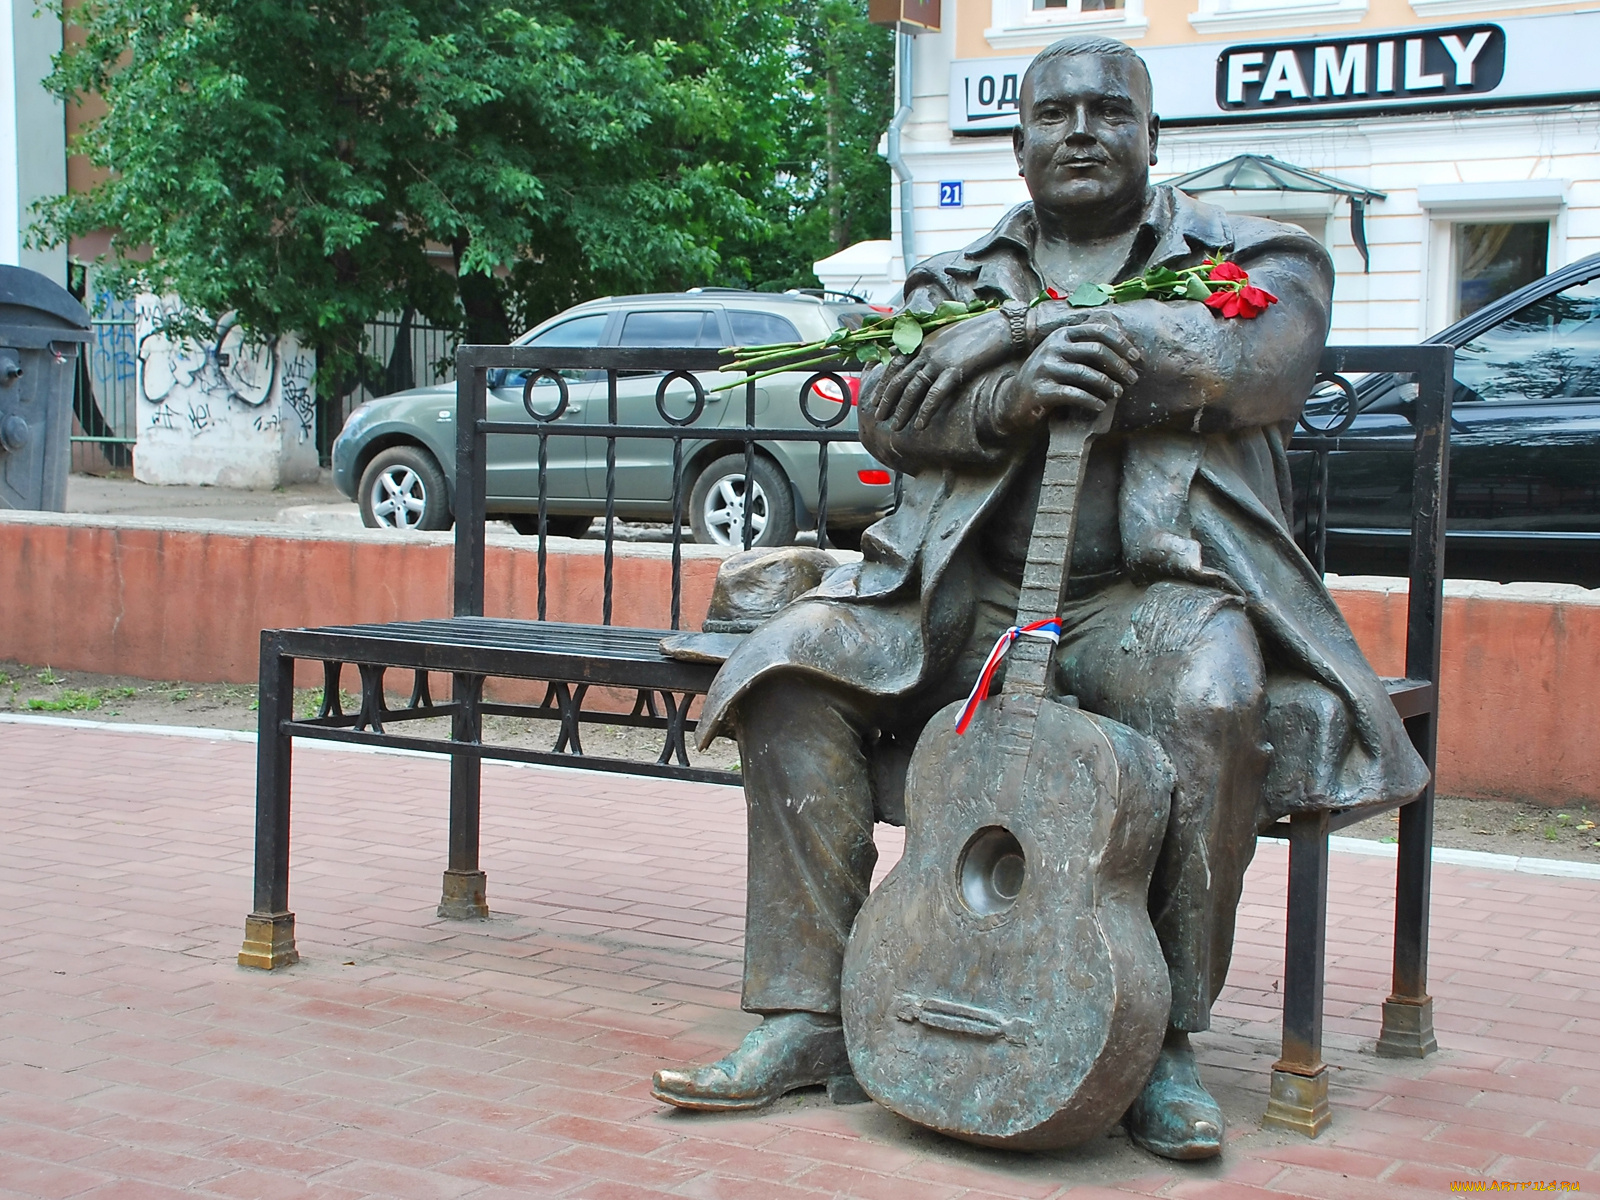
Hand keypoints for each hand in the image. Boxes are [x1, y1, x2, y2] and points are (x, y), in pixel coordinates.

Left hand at [871, 310, 1014, 432]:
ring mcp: (939, 359)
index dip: (884, 383)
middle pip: (899, 378)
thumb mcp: (948, 338)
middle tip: (879, 417)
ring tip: (896, 427)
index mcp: (923, 340)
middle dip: (886, 400)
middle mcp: (926, 349)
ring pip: (913, 389)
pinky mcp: (954, 369)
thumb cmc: (979, 333)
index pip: (894, 363)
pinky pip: (934, 394)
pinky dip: (925, 411)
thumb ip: (932, 349)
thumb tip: (922, 366)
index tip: (876, 399)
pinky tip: (919, 425)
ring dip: (902, 410)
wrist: (1002, 328)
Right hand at [998, 320, 1140, 435]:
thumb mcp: (1064, 355)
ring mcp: (1044, 368)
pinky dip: (1090, 400)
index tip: (1136, 357)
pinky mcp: (1040, 390)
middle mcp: (1052, 347)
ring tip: (1118, 393)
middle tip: (1132, 380)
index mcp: (1062, 335)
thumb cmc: (1048, 377)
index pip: (1098, 331)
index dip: (1121, 343)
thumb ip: (1086, 347)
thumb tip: (1125, 346)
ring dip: (1107, 384)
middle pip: (1095, 350)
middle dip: (1119, 365)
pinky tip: (1100, 406)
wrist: (1015, 400)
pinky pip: (1072, 394)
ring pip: (1085, 373)